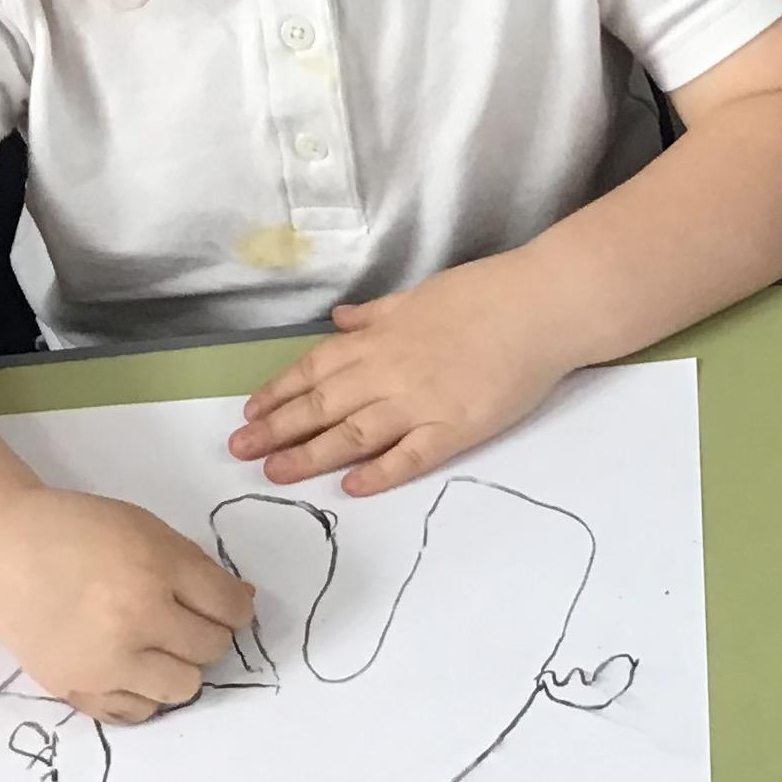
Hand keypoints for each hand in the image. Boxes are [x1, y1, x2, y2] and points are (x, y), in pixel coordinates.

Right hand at [0, 488, 253, 721]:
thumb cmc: (77, 534)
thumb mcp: (146, 530)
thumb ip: (198, 569)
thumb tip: (244, 604)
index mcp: (154, 573)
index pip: (229, 609)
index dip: (233, 607)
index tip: (222, 605)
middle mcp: (133, 623)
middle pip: (211, 650)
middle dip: (206, 634)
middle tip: (179, 619)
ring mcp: (104, 664)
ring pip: (183, 688)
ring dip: (179, 668)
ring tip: (155, 646)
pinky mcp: (77, 691)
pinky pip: (137, 712)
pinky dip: (143, 693)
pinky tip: (130, 668)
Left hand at [230, 252, 576, 492]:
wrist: (542, 305)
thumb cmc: (486, 293)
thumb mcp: (419, 295)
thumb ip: (377, 314)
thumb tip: (341, 321)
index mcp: (380, 338)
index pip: (315, 369)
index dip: (279, 392)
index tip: (249, 412)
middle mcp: (389, 372)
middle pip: (322, 406)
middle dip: (277, 429)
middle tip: (240, 451)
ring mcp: (421, 403)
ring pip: (353, 434)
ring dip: (311, 455)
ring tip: (275, 473)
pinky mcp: (456, 428)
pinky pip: (410, 456)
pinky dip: (379, 473)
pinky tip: (351, 488)